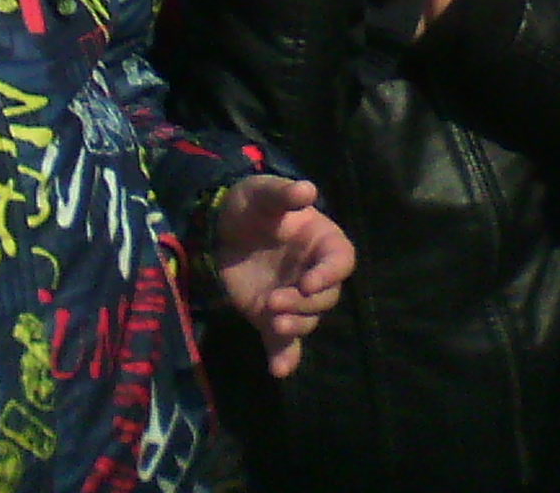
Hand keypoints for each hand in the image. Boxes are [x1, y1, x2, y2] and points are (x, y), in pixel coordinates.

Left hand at [215, 176, 356, 378]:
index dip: (330, 274)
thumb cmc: (249, 205)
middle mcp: (314, 273)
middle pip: (327, 297)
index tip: (308, 282)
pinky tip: (278, 370)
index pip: (341, 261)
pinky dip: (284, 357)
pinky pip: (283, 341)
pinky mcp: (271, 317)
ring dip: (295, 325)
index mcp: (322, 241)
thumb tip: (306, 190)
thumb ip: (283, 194)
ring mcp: (294, 297)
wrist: (218, 228)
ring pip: (308, 319)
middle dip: (305, 304)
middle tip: (274, 302)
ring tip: (272, 320)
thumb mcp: (262, 192)